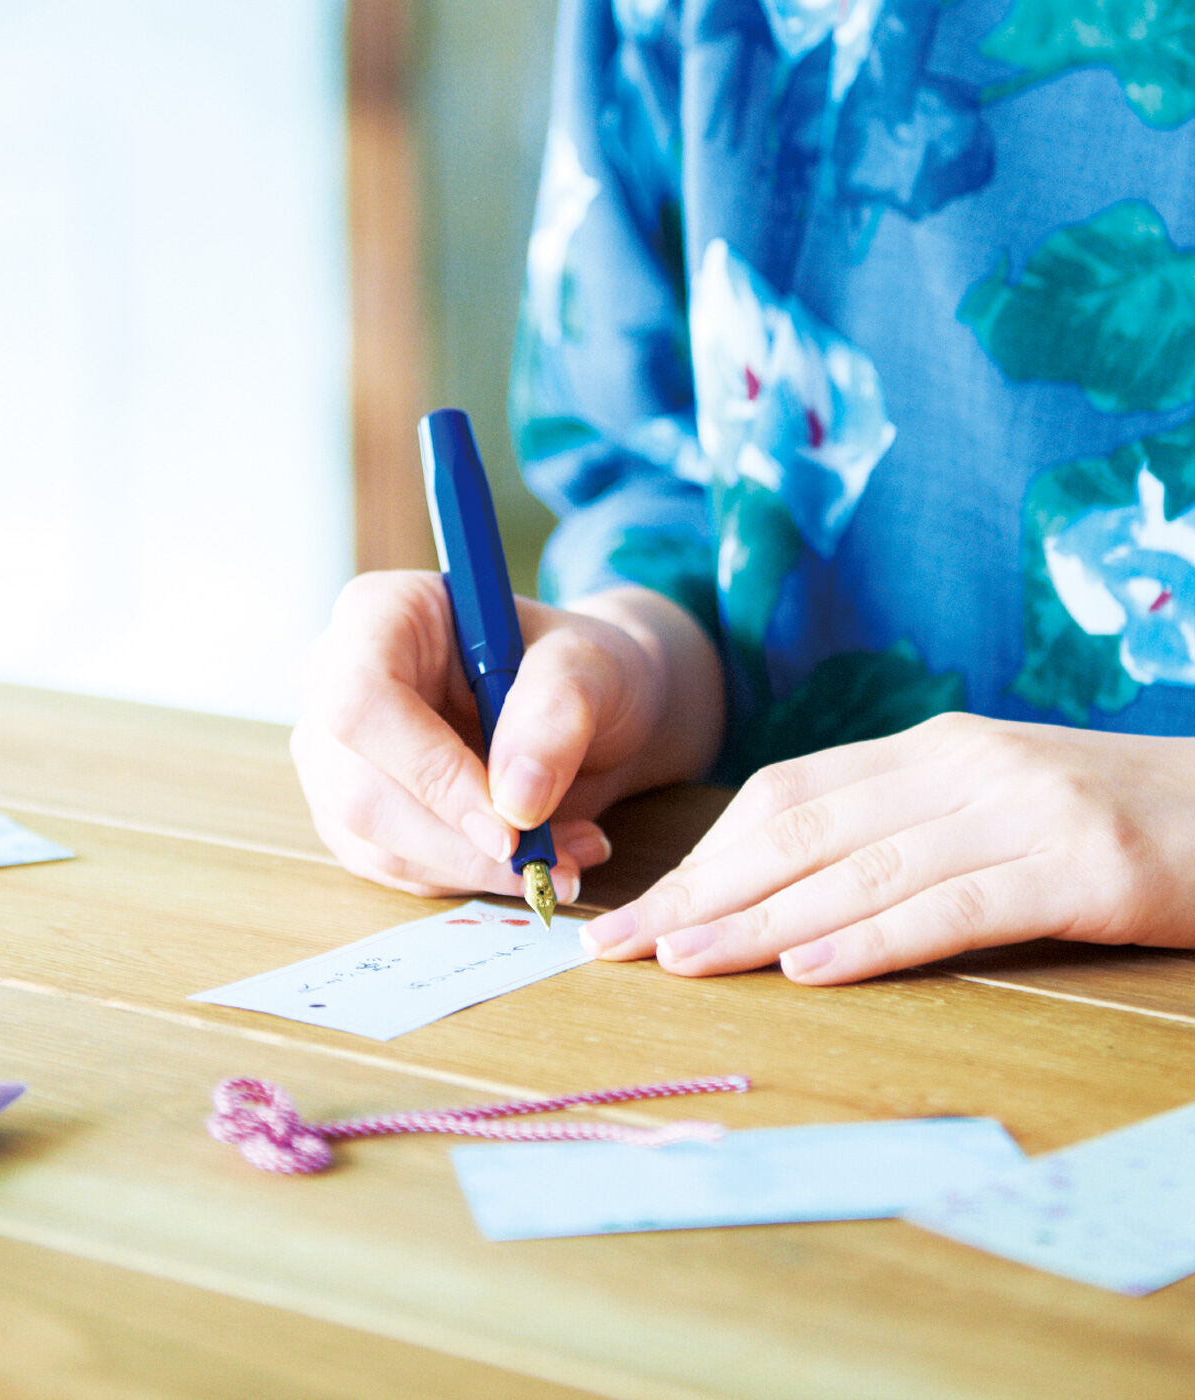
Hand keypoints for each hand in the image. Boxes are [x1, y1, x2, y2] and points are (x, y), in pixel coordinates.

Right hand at [290, 573, 723, 901]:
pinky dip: (468, 878)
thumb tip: (516, 801)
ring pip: (374, 842)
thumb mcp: (594, 666)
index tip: (511, 823)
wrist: (584, 709)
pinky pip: (393, 868)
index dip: (430, 771)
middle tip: (552, 859)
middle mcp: (334, 681)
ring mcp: (335, 754)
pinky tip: (529, 859)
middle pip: (357, 789)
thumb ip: (558, 714)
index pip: (362, 700)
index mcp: (380, 614)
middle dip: (462, 842)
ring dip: (475, 868)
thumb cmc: (579, 668)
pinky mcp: (351, 813)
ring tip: (564, 855)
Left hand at [582, 713, 1194, 982]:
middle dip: (700, 890)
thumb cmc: (1104, 816)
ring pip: (859, 867)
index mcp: (928, 748)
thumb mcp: (988, 802)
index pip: (783, 797)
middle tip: (623, 944)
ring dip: (759, 920)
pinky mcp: (1081, 867)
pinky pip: (954, 905)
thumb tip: (779, 885)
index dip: (702, 855)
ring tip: (683, 961)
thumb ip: (894, 826)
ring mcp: (1020, 810)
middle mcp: (959, 766)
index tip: (638, 908)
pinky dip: (874, 938)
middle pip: (798, 829)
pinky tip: (810, 967)